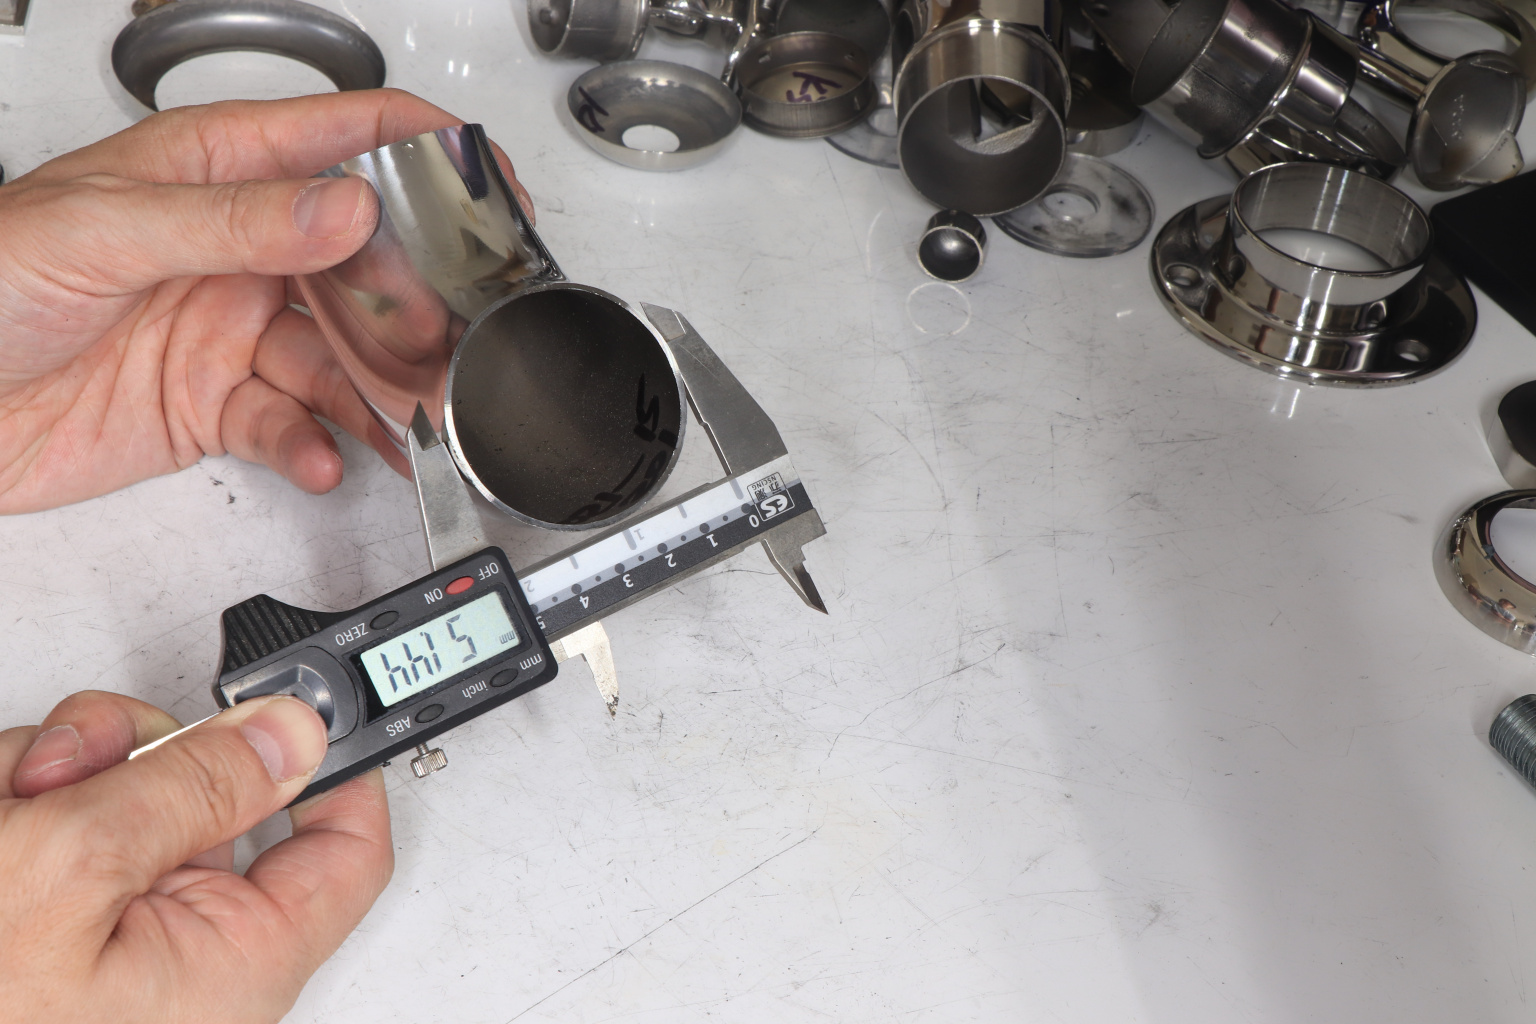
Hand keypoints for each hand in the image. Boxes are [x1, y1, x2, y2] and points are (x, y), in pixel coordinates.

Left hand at [0, 89, 534, 513]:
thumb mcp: (102, 232)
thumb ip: (231, 221)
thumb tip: (342, 208)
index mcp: (211, 173)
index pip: (343, 138)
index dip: (425, 152)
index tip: (490, 185)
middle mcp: (236, 249)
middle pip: (365, 263)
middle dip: (419, 302)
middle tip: (455, 340)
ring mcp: (231, 328)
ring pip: (340, 356)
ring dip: (380, 390)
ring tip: (409, 417)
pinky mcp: (216, 404)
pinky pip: (291, 423)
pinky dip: (313, 446)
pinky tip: (318, 455)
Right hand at [0, 690, 389, 1022]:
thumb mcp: (73, 871)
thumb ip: (192, 788)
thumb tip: (293, 736)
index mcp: (230, 965)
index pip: (344, 853)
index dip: (339, 768)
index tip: (306, 704)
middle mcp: (179, 956)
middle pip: (214, 798)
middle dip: (134, 758)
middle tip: (74, 767)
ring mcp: (105, 938)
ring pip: (123, 795)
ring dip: (57, 775)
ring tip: (7, 807)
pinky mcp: (44, 923)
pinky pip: (58, 822)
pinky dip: (15, 800)